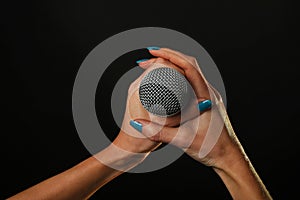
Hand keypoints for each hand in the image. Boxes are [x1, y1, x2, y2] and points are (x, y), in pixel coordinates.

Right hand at [131, 47, 271, 198]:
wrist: (228, 157)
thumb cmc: (211, 149)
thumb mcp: (183, 140)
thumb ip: (159, 132)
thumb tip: (137, 123)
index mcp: (206, 97)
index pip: (188, 67)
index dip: (170, 56)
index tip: (154, 52)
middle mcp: (209, 93)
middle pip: (189, 64)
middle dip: (169, 56)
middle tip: (150, 56)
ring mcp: (208, 96)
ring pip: (191, 72)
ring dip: (174, 64)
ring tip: (156, 64)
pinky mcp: (206, 102)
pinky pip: (191, 81)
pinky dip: (178, 75)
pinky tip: (169, 80)